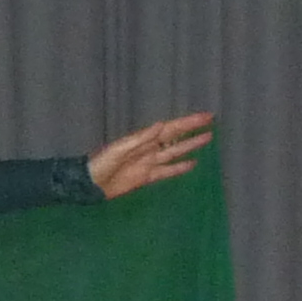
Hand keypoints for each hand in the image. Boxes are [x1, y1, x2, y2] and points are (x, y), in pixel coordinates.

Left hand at [89, 111, 212, 198]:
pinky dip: (180, 168)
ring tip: (208, 138)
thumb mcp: (119, 149)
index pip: (171, 128)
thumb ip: (141, 138)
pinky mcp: (147, 177)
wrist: (90, 184)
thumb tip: (160, 124)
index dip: (188, 122)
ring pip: (175, 152)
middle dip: (192, 130)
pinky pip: (167, 171)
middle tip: (212, 123)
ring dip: (190, 146)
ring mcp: (149, 163)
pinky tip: (193, 164)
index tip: (206, 116)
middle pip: (176, 138)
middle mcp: (149, 149)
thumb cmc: (101, 164)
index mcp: (143, 139)